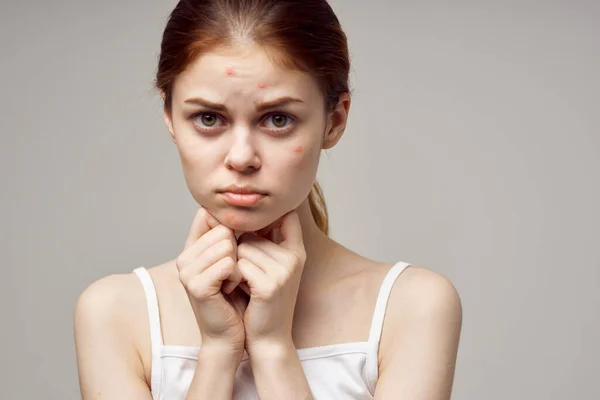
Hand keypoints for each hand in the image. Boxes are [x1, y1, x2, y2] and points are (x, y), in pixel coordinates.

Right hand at [176, 207, 248, 352]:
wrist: (230, 335)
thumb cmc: (236, 298)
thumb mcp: (232, 261)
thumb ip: (231, 235)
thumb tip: (246, 207)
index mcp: (191, 248)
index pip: (208, 214)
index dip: (231, 224)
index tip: (244, 240)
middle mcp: (184, 257)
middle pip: (223, 228)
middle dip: (239, 249)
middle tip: (234, 273)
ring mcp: (187, 271)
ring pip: (227, 244)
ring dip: (239, 264)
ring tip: (233, 282)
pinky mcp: (196, 286)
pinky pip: (228, 264)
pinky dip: (237, 276)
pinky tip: (231, 289)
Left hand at [236, 210, 306, 347]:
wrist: (269, 337)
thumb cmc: (263, 300)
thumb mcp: (272, 267)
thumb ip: (267, 240)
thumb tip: (248, 212)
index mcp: (297, 251)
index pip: (286, 215)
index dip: (265, 216)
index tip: (250, 226)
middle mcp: (294, 257)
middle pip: (252, 233)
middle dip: (242, 251)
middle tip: (249, 276)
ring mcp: (284, 270)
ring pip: (243, 247)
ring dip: (237, 264)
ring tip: (247, 284)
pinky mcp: (270, 284)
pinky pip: (239, 264)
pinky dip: (235, 277)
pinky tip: (244, 291)